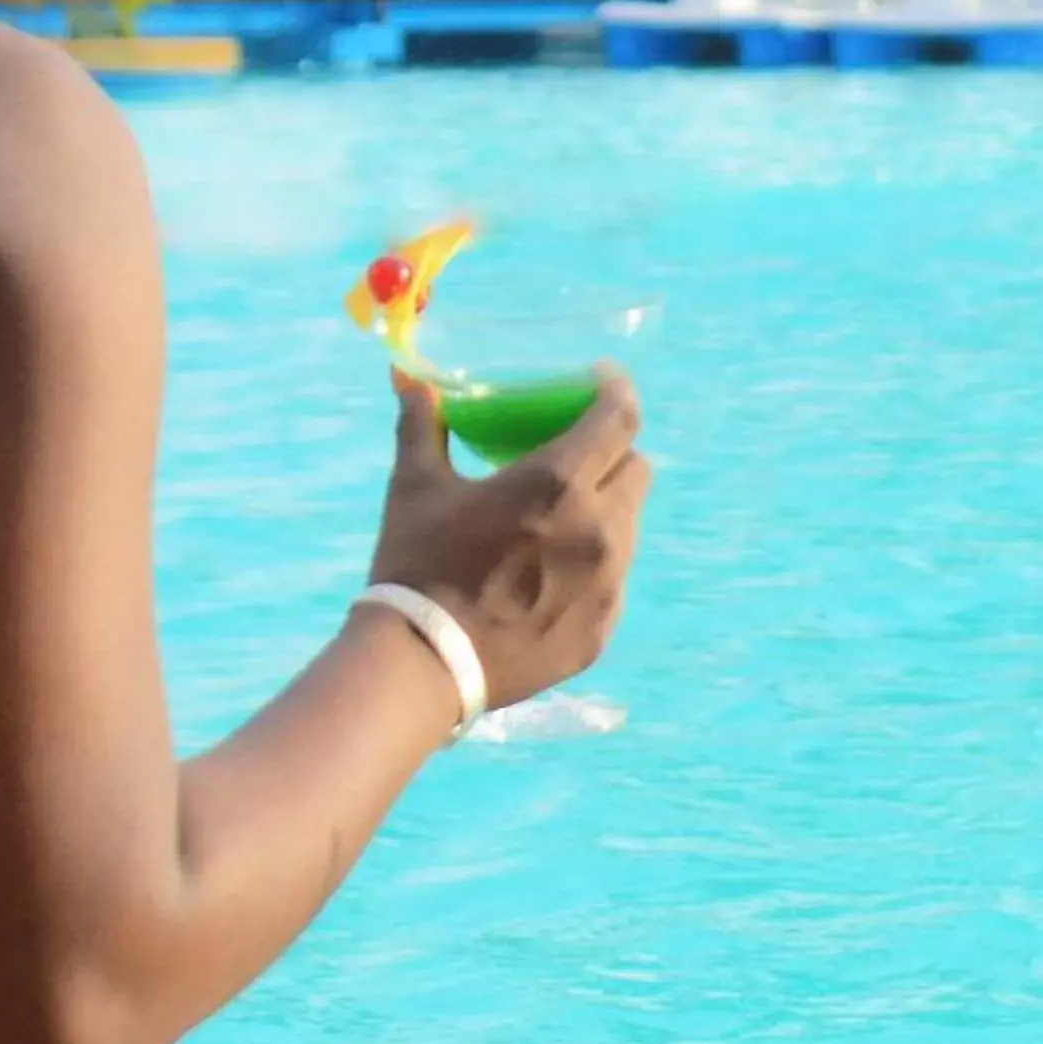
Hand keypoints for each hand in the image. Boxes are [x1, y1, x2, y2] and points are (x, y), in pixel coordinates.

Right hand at [368, 367, 651, 710]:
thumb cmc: (417, 566)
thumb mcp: (415, 489)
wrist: (420, 667)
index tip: (604, 381)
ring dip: (604, 509)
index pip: (620, 419)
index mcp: (558, 484)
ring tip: (557, 522)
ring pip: (629, 524)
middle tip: (574, 459)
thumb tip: (407, 375)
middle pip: (635, 468)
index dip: (618, 392)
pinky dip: (592, 564)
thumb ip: (423, 426)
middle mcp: (600, 528)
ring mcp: (609, 583)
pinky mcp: (604, 627)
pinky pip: (615, 579)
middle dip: (611, 453)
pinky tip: (550, 577)